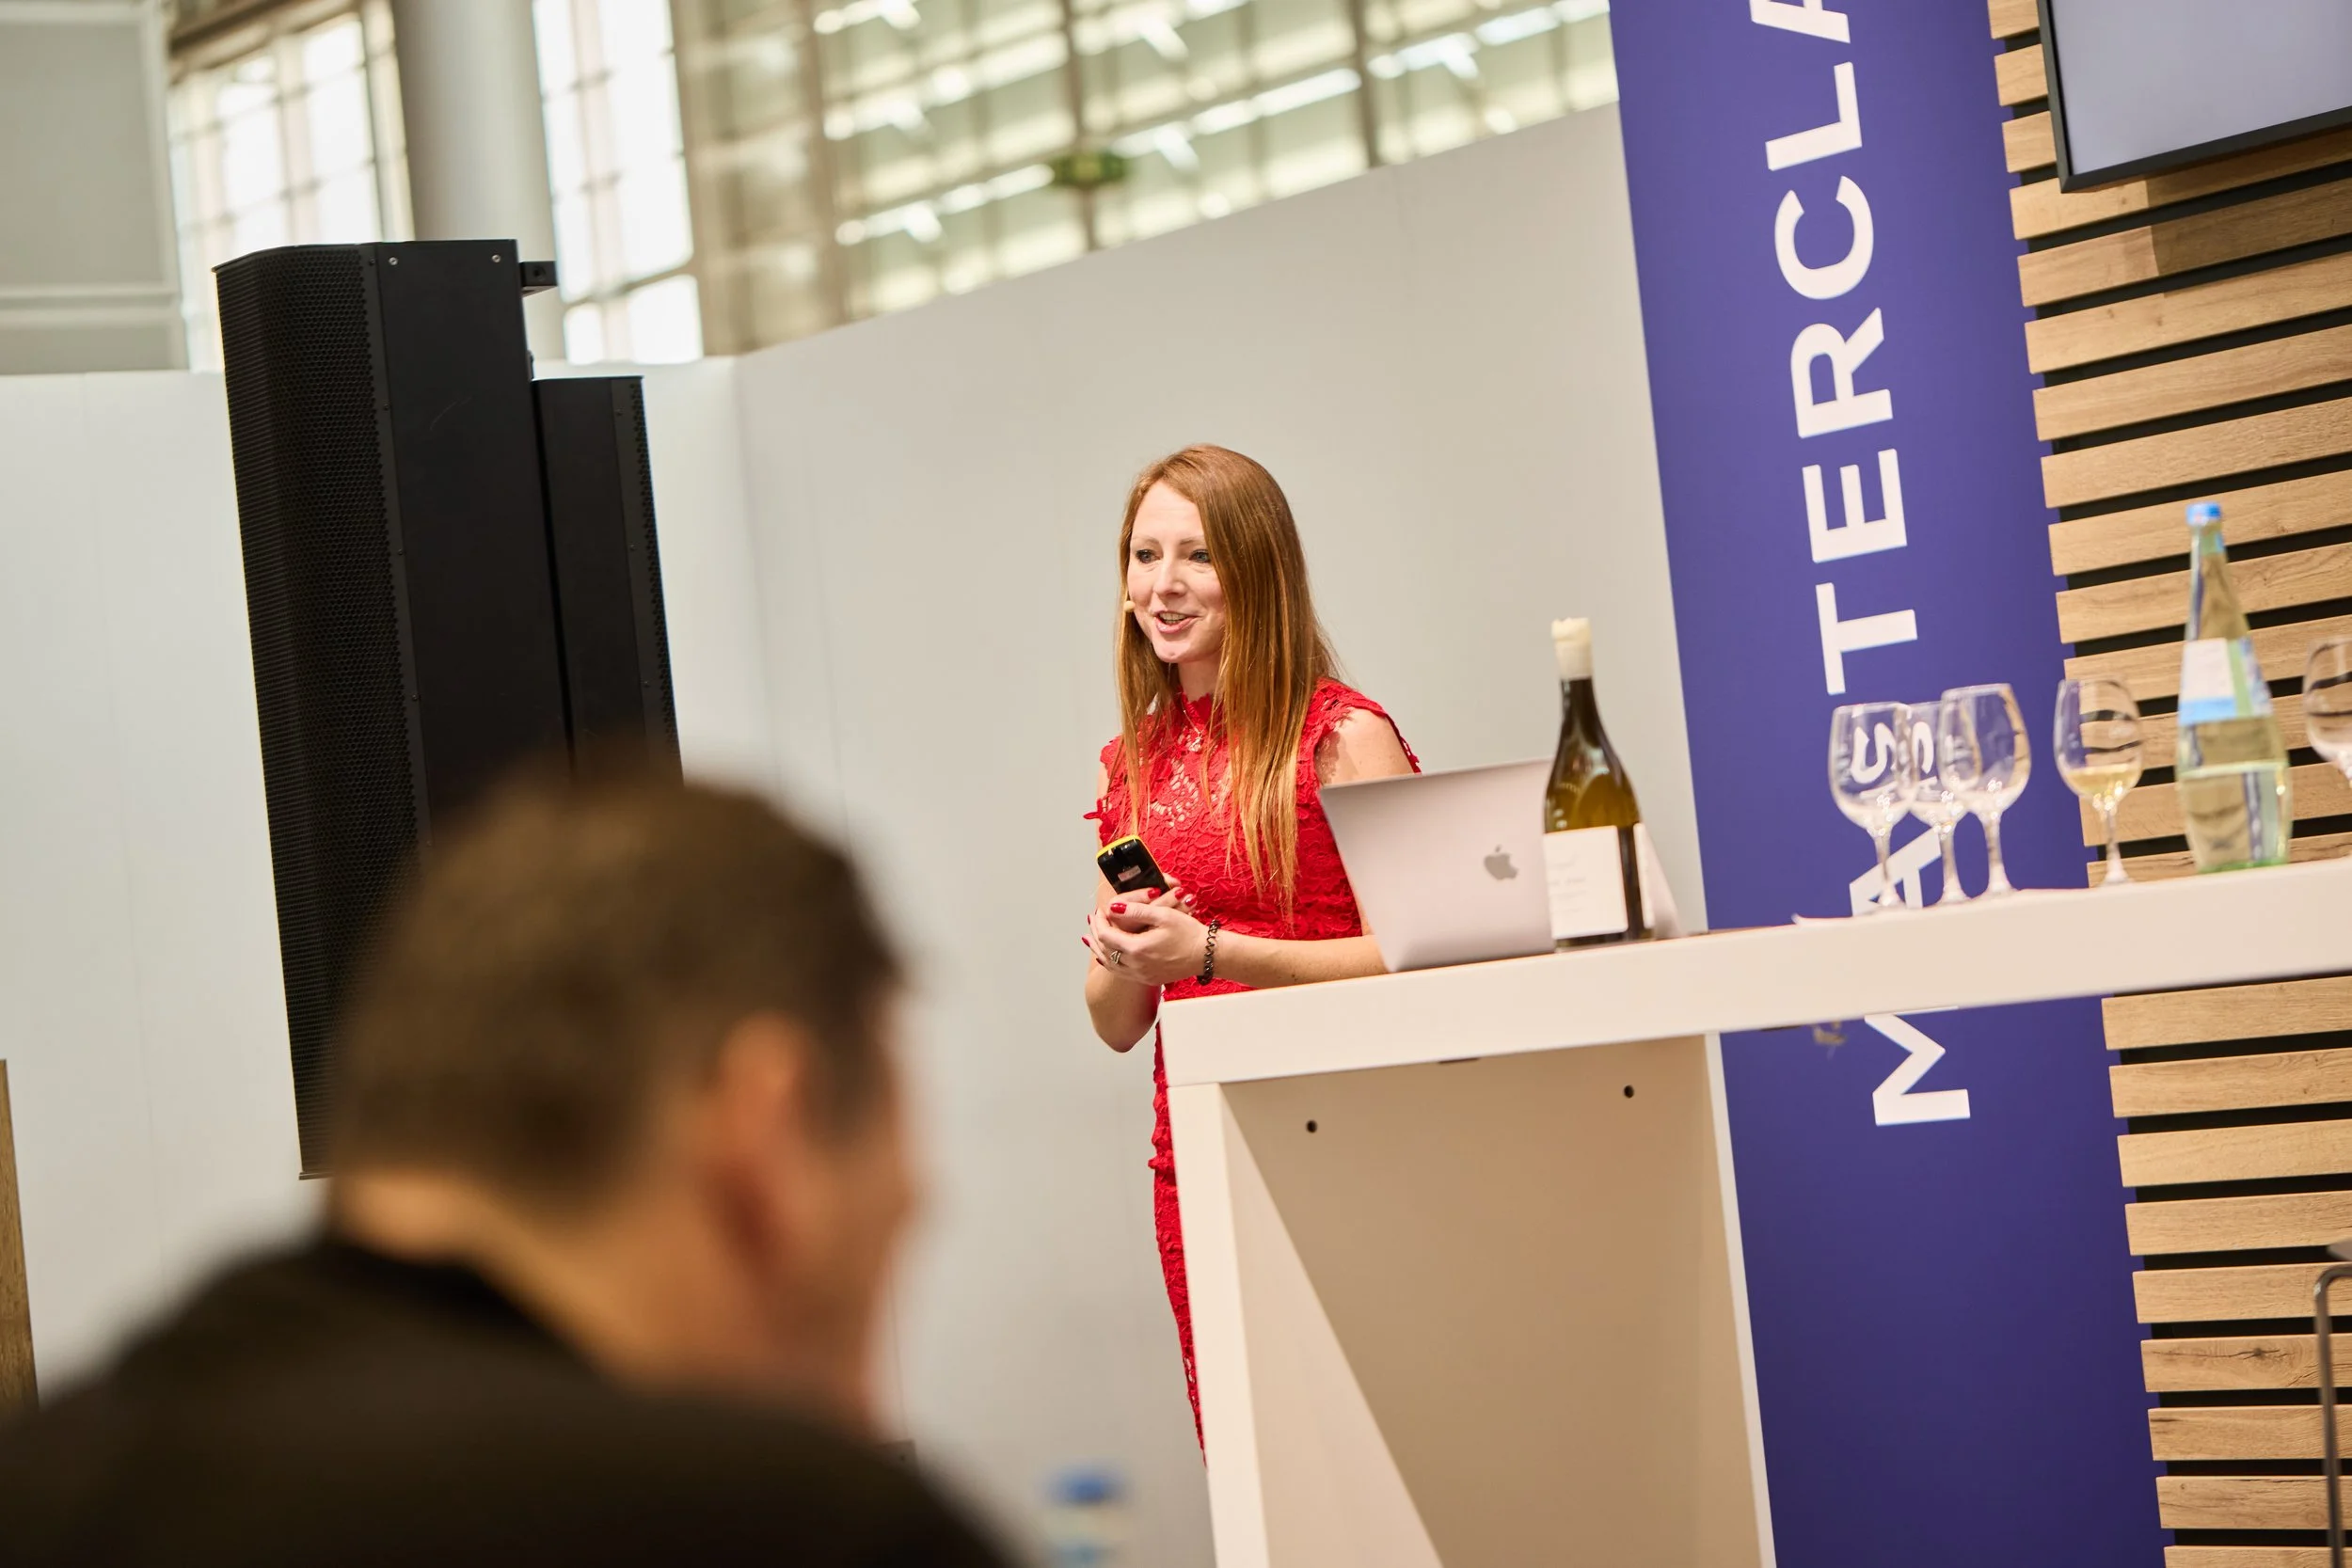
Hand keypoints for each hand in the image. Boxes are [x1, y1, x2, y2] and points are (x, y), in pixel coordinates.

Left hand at [1085, 883, 1205, 986]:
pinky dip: (1110, 962)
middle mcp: (1136, 966)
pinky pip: (1121, 972)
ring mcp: (1142, 975)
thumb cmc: (1189, 934)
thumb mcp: (1163, 914)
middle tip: (1092, 920)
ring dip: (1099, 949)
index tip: (1099, 910)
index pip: (1106, 935)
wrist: (1207, 955)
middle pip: (1105, 950)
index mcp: (1137, 949)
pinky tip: (1109, 956)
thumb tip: (1113, 908)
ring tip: (1091, 939)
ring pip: (1110, 965)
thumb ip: (1135, 911)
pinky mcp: (1149, 979)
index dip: (1099, 921)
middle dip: (1096, 933)